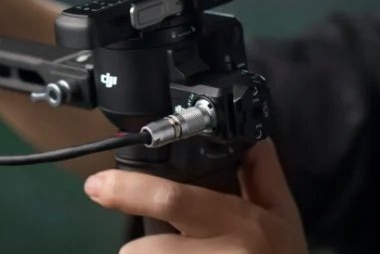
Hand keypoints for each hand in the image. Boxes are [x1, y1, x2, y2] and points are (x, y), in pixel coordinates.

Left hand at [84, 140, 306, 253]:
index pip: (176, 202)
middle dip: (133, 250)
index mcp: (242, 224)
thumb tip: (252, 137)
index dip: (130, 191)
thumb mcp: (283, 217)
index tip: (96, 185)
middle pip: (146, 251)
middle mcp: (224, 253)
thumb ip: (263, 176)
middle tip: (134, 249)